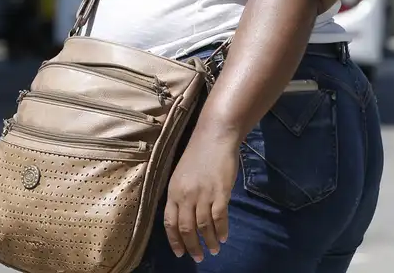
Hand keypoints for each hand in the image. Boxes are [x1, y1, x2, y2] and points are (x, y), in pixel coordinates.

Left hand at [163, 133, 239, 261]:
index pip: (169, 222)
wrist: (215, 136)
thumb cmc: (198, 154)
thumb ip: (182, 195)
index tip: (179, 253)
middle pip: (186, 228)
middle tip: (198, 257)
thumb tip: (186, 217)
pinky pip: (220, 218)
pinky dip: (222, 230)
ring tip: (214, 250)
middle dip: (192, 246)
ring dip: (209, 241)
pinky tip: (224, 237)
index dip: (174, 240)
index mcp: (173, 191)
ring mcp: (203, 195)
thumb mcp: (181, 175)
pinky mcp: (220, 193)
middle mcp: (186, 195)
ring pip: (204, 227)